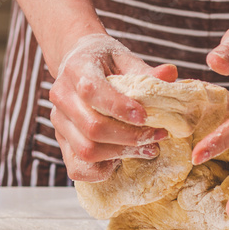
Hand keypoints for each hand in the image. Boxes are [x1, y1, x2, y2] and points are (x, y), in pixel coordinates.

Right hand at [49, 34, 178, 182]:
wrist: (77, 63)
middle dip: (129, 137)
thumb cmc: (104, 61)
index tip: (145, 116)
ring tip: (147, 148)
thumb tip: (170, 74)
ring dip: (121, 153)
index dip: (119, 107)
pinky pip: (77, 168)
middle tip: (158, 136)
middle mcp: (61, 96)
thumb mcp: (125, 59)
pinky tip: (121, 159)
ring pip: (86, 150)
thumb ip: (146, 71)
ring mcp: (58, 121)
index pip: (91, 90)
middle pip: (91, 127)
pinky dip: (102, 170)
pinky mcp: (61, 141)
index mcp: (76, 68)